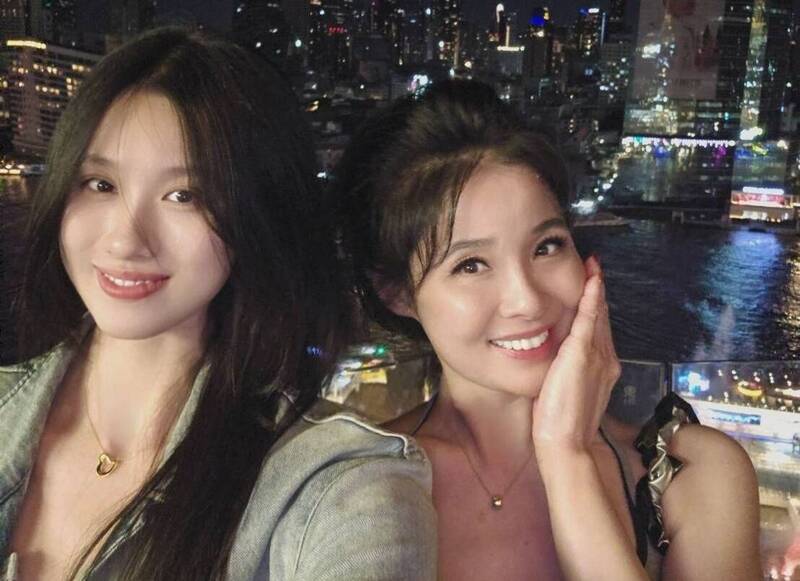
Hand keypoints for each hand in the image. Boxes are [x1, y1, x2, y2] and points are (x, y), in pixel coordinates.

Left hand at [532, 256, 620, 455]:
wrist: (567, 444)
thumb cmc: (561, 423)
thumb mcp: (566, 390)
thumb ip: (567, 371)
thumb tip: (556, 360)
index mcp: (603, 368)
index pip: (599, 329)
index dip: (596, 306)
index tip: (592, 285)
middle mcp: (606, 359)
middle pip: (602, 318)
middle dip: (598, 291)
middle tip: (594, 266)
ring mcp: (598, 357)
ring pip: (598, 315)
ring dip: (596, 289)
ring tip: (593, 266)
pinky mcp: (583, 355)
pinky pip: (589, 320)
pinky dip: (591, 298)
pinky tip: (592, 281)